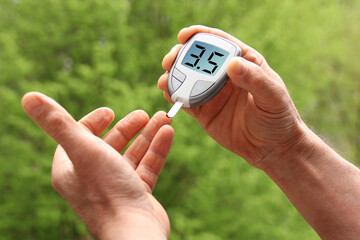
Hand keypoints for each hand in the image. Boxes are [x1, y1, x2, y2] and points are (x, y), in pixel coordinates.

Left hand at [22, 92, 173, 239]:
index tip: (110, 112)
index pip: (79, 139)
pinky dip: (157, 149)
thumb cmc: (106, 191)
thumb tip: (29, 97)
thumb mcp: (83, 149)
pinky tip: (168, 133)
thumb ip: (58, 123)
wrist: (133, 229)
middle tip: (144, 114)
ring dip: (148, 135)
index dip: (93, 122)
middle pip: (110, 144)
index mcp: (72, 168)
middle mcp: (92, 177)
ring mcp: (116, 186)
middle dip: (128, 127)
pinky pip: (148, 166)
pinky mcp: (136, 193)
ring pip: (133, 154)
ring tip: (164, 118)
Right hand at [158, 25, 306, 168]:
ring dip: (173, 76)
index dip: (200, 35)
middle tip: (169, 61)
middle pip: (197, 59)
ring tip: (165, 82)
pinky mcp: (204, 111)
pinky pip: (185, 100)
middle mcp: (224, 76)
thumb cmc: (278, 118)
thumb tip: (231, 64)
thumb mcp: (272, 96)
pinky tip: (168, 94)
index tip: (184, 36)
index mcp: (243, 63)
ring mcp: (212, 93)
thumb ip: (254, 79)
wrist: (272, 148)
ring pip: (187, 78)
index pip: (219, 43)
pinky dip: (174, 96)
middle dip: (180, 56)